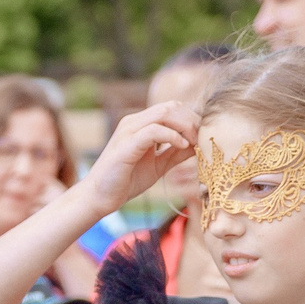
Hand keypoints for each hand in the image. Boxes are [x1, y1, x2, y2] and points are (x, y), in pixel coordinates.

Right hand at [84, 101, 199, 211]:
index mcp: (140, 124)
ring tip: (194, 142)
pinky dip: (172, 136)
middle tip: (203, 138)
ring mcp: (129, 131)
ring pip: (164, 113)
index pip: (172, 108)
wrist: (100, 197)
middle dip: (192, 120)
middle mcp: (134, 122)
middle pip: (171, 106)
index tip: (204, 136)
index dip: (191, 119)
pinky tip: (182, 146)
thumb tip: (198, 144)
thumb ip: (176, 153)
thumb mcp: (159, 164)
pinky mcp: (126, 144)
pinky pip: (154, 130)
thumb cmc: (126, 181)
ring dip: (185, 125)